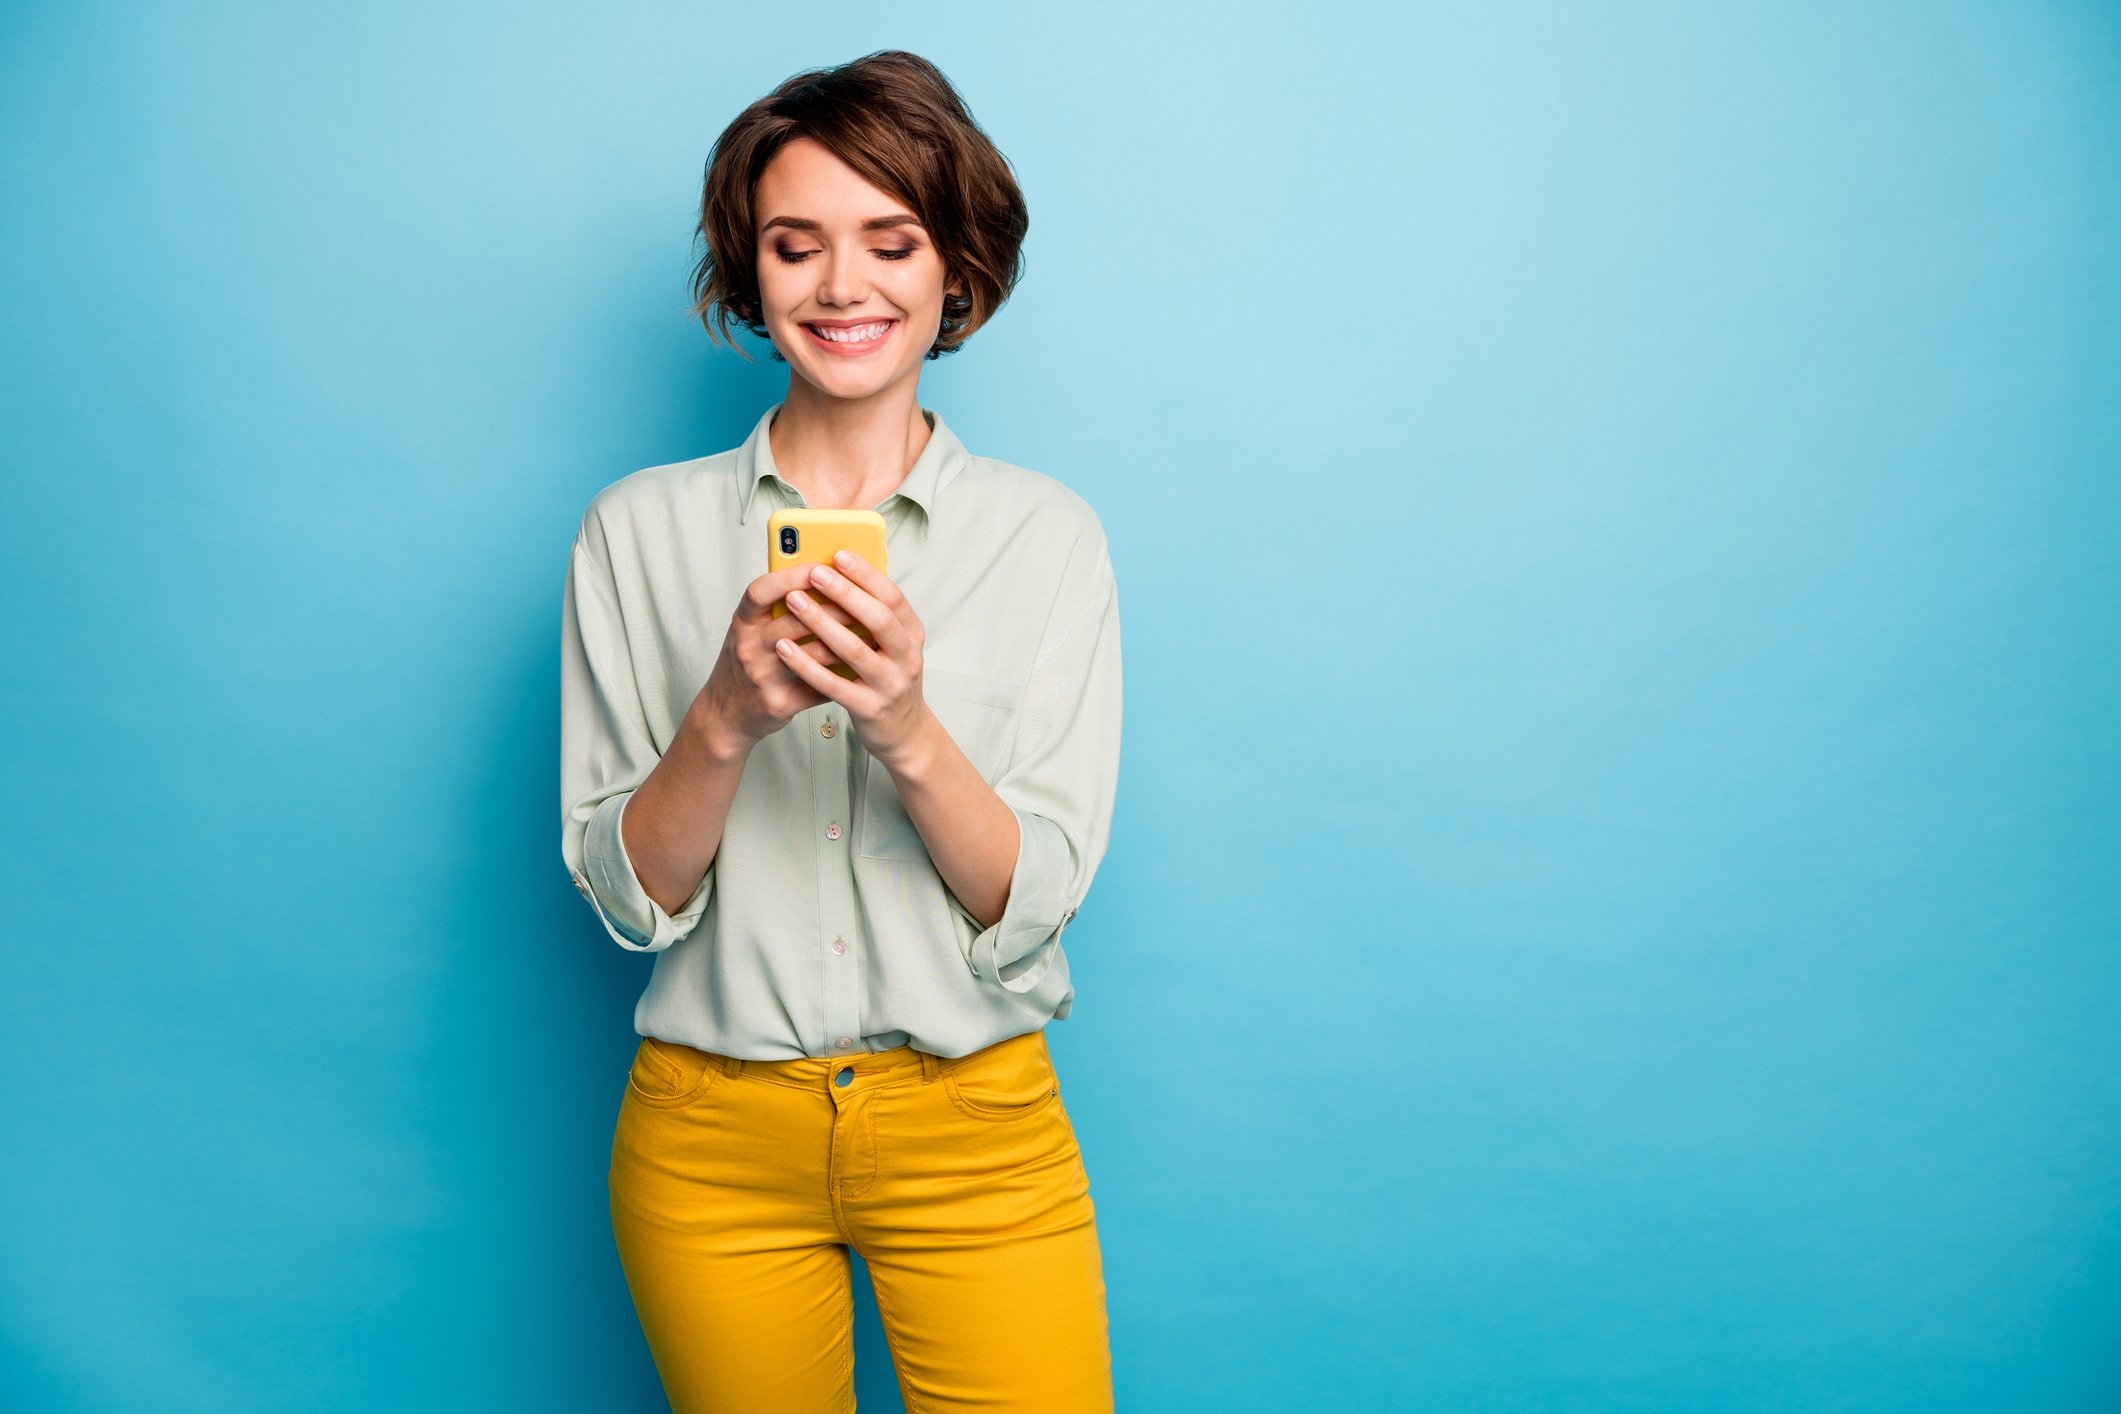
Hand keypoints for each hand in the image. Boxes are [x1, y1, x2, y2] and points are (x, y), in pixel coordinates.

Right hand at [689, 561, 867, 751]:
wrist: (725, 714)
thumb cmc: (748, 663)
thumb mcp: (751, 631)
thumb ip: (779, 609)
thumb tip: (826, 582)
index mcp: (742, 623)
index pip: (760, 591)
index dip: (790, 576)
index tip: (820, 566)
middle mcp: (749, 647)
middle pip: (795, 620)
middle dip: (835, 608)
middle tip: (865, 601)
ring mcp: (763, 677)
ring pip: (813, 654)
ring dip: (847, 642)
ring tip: (871, 633)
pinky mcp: (779, 703)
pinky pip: (818, 686)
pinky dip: (842, 675)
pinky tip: (860, 666)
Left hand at [770, 549, 932, 766]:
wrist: (904, 732)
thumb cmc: (888, 678)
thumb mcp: (892, 645)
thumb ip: (871, 616)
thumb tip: (835, 575)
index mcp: (913, 635)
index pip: (893, 597)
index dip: (867, 575)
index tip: (840, 554)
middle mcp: (907, 658)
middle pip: (878, 619)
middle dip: (845, 593)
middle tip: (815, 573)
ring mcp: (890, 685)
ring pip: (854, 649)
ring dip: (821, 623)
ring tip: (794, 601)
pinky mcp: (869, 708)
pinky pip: (833, 684)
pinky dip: (807, 665)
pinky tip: (785, 649)